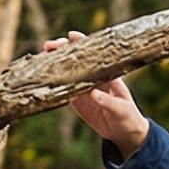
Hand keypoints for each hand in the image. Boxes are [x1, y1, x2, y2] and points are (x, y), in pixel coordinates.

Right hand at [41, 31, 151, 157]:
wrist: (123, 133)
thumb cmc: (127, 117)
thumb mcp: (121, 109)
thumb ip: (108, 101)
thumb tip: (93, 93)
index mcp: (107, 73)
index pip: (94, 52)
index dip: (82, 42)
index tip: (72, 35)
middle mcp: (93, 76)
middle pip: (76, 57)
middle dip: (62, 48)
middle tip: (49, 46)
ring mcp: (83, 85)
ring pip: (66, 68)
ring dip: (54, 60)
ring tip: (42, 55)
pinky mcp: (75, 98)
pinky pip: (62, 85)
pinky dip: (52, 78)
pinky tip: (41, 74)